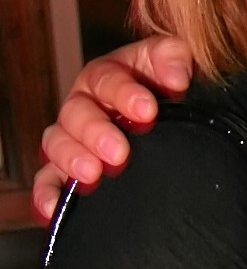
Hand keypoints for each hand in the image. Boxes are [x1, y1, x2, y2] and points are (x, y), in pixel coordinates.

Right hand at [33, 36, 192, 219]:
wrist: (173, 126)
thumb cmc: (168, 93)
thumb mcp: (175, 67)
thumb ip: (174, 59)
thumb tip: (176, 75)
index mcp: (108, 77)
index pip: (107, 79)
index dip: (124, 93)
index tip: (147, 110)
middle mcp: (85, 106)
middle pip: (77, 113)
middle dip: (96, 132)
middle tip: (119, 152)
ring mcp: (74, 140)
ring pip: (57, 144)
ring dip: (71, 159)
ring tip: (92, 175)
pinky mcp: (68, 173)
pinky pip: (49, 181)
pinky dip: (48, 194)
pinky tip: (55, 208)